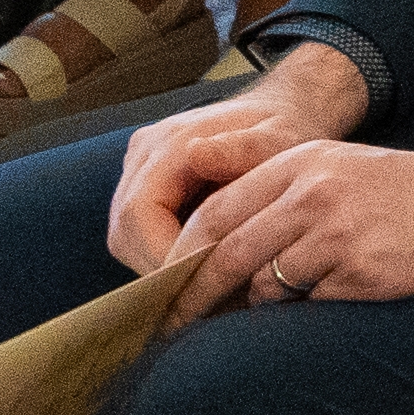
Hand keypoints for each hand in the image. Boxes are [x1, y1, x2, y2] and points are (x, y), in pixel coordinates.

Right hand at [107, 44, 371, 270]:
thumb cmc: (288, 129)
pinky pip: (141, 236)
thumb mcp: (280, 139)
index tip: (206, 287)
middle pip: (125, 234)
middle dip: (164, 273)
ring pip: (128, 241)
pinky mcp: (148, 187)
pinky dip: (168, 258)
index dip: (165, 259)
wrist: (287, 111)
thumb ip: (246, 150)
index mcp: (167, 141)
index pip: (139, 214)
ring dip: (164, 270)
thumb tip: (197, 156)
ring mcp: (139, 172)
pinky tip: (204, 273)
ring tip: (210, 292)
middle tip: (209, 303)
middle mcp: (142, 155)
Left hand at [164, 139, 413, 318]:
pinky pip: (306, 304)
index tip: (164, 286)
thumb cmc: (407, 195)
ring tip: (257, 318)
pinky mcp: (360, 269)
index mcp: (300, 163)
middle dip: (191, 294)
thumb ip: (281, 196)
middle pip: (225, 250)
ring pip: (261, 283)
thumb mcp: (339, 170)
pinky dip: (304, 311)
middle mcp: (311, 192)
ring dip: (254, 306)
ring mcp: (335, 231)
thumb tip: (219, 250)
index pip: (216, 211)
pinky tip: (329, 302)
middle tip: (171, 326)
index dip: (181, 254)